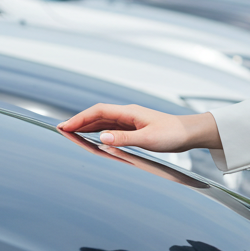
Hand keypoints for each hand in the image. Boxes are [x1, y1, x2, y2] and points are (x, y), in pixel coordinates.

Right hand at [57, 104, 222, 152]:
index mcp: (129, 112)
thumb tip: (102, 137)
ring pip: (103, 121)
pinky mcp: (134, 128)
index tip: (64, 126)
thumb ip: (124, 138)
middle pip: (97, 115)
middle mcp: (127, 114)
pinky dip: (98, 131)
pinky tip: (93, 137)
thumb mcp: (148, 139)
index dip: (79, 118)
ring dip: (87, 126)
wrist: (189, 133)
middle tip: (60, 130)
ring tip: (70, 133)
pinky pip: (111, 127)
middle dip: (78, 121)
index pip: (98, 111)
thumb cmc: (172, 134)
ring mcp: (130, 120)